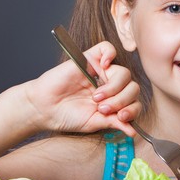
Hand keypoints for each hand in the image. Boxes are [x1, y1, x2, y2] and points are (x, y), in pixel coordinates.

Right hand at [23, 41, 140, 135]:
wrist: (45, 109)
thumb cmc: (68, 116)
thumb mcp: (95, 123)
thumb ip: (114, 123)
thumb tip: (133, 131)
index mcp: (114, 100)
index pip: (134, 101)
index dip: (132, 109)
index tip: (120, 117)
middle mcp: (111, 85)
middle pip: (132, 87)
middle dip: (121, 100)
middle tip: (102, 108)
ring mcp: (101, 71)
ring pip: (124, 73)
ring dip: (114, 87)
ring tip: (96, 97)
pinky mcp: (89, 59)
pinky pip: (107, 48)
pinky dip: (110, 55)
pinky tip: (103, 67)